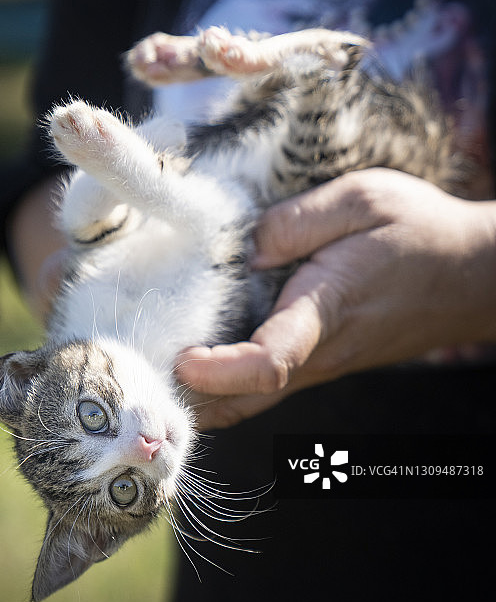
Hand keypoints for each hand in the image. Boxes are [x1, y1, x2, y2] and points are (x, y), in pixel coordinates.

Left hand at [176, 168, 495, 428]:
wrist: (475, 275)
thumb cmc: (421, 231)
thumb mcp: (361, 199)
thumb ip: (294, 222)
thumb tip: (242, 252)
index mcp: (325, 309)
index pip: (267, 361)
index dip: (218, 371)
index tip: (180, 358)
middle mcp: (320, 352)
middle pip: (245, 402)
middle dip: (190, 401)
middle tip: (140, 378)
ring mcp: (324, 364)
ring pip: (252, 402)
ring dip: (203, 398)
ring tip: (153, 371)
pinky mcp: (326, 361)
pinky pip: (267, 386)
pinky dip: (226, 386)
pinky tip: (198, 361)